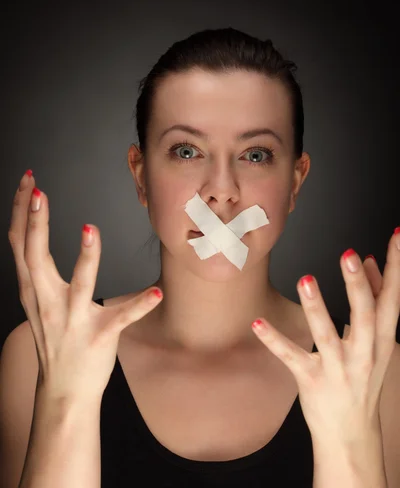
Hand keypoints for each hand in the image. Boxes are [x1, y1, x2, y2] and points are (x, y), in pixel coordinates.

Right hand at [8, 171, 162, 400]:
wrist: (63, 392)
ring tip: (89, 231)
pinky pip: (121, 319)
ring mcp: (73, 321)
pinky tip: (156, 292)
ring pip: (78, 285)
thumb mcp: (37, 300)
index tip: (28, 181)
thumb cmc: (55, 339)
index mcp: (33, 290)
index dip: (22, 210)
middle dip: (36, 222)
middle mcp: (47, 302)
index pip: (20, 243)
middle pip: (35, 257)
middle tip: (39, 191)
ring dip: (84, 258)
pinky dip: (138, 305)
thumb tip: (38, 231)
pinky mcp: (100, 337)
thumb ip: (37, 268)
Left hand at [252, 235, 399, 443]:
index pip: (392, 298)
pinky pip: (291, 357)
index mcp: (381, 340)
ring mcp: (337, 368)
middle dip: (358, 284)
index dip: (395, 266)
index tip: (395, 237)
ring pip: (327, 335)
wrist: (352, 435)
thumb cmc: (362, 381)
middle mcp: (364, 353)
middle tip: (349, 255)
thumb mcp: (376, 343)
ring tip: (306, 280)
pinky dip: (274, 340)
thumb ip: (374, 301)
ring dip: (317, 307)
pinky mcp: (311, 380)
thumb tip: (371, 262)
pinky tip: (257, 323)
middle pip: (365, 315)